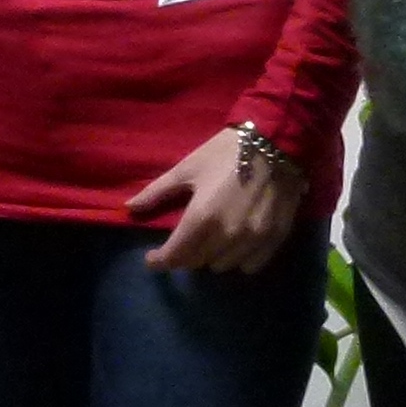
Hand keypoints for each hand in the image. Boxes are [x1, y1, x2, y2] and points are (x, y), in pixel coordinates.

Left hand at [129, 124, 302, 274]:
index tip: (152, 258)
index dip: (159, 261)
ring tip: (210, 239)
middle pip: (196, 263)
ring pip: (222, 266)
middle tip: (183, 240)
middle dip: (184, 255)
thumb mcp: (187, 168)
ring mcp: (253, 239)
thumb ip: (157, 192)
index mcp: (202, 217)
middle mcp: (227, 235)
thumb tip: (129, 208)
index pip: (175, 256)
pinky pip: (249, 265)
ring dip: (211, 257)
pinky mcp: (274, 238)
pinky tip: (235, 244)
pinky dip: (238, 259)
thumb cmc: (226, 151)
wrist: (276, 140)